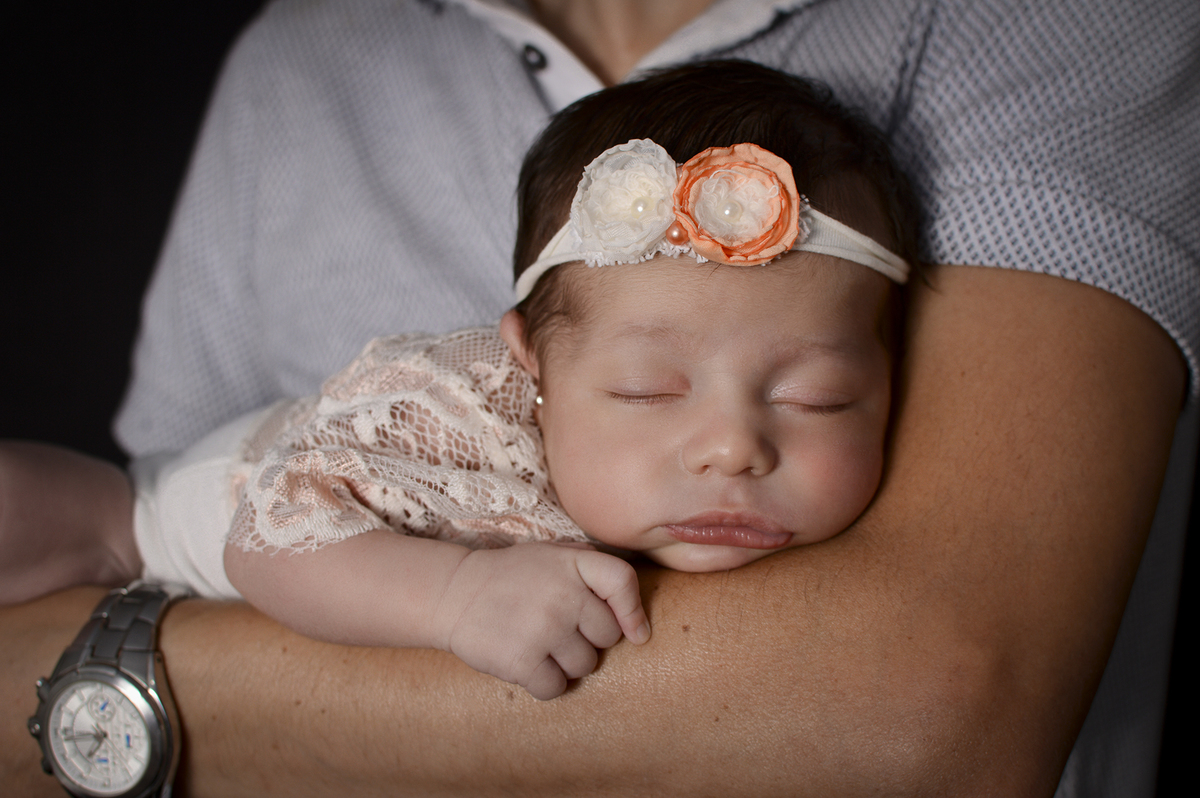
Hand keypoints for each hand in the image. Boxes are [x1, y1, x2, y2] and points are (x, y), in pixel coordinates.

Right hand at [433, 542, 649, 699]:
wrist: (453, 593)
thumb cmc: (511, 577)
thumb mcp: (551, 555)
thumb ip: (591, 569)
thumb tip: (635, 619)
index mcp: (573, 563)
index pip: (623, 583)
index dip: (633, 611)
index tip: (635, 633)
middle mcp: (564, 594)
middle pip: (608, 636)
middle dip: (589, 639)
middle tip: (557, 629)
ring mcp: (544, 628)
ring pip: (585, 666)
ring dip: (566, 663)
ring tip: (538, 643)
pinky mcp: (523, 661)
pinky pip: (556, 688)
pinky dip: (545, 683)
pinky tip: (527, 663)